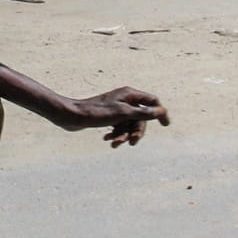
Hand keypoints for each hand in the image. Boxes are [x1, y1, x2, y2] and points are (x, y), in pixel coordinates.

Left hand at [47, 87, 169, 146]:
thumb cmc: (97, 113)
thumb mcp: (123, 114)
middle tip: (132, 142)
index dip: (160, 112)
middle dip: (137, 131)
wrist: (72, 116)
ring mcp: (116, 108)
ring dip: (123, 135)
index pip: (152, 100)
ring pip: (129, 124)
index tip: (166, 125)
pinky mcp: (108, 116)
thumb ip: (143, 113)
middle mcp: (124, 99)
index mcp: (130, 94)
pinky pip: (119, 127)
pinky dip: (115, 134)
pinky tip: (107, 140)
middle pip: (141, 117)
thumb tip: (161, 111)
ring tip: (114, 144)